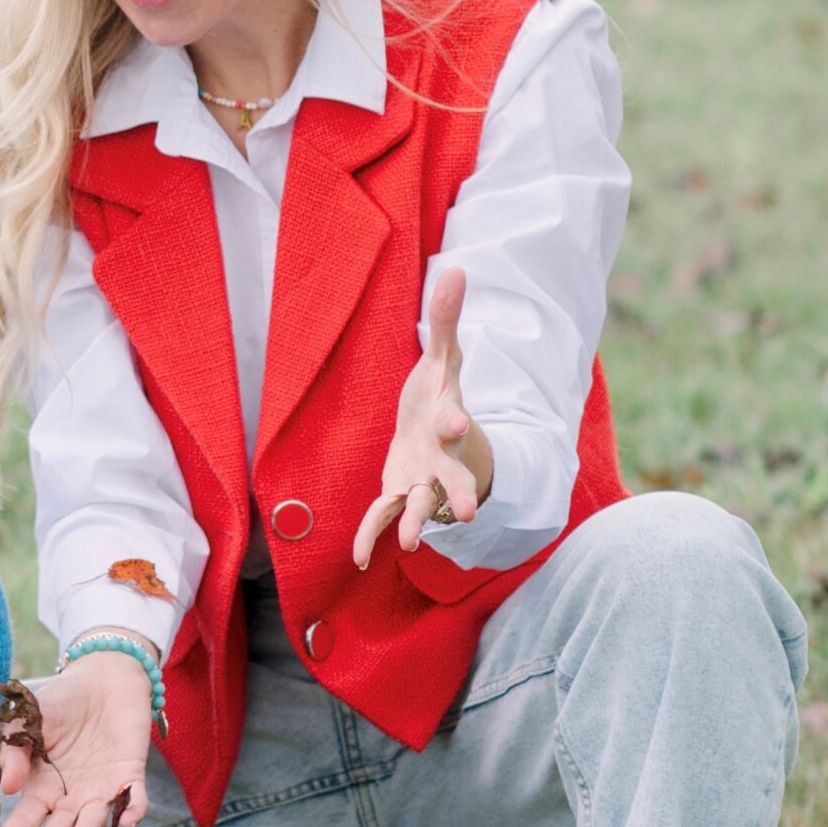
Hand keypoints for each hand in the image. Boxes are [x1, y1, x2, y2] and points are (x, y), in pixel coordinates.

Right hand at [0, 650, 152, 826]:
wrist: (102, 677)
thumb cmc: (61, 700)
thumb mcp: (28, 720)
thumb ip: (15, 749)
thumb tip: (8, 787)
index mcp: (44, 783)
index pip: (29, 813)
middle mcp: (72, 793)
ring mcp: (102, 787)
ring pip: (94, 819)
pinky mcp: (130, 775)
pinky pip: (134, 799)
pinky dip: (133, 810)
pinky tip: (126, 820)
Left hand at [354, 266, 496, 568]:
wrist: (439, 433)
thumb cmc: (439, 395)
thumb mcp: (443, 357)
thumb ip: (446, 319)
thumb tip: (454, 268)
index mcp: (449, 420)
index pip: (454, 418)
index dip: (454, 421)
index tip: (455, 424)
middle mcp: (441, 457)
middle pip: (452, 477)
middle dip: (457, 492)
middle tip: (468, 510)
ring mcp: (422, 479)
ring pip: (422, 505)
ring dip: (418, 522)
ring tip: (412, 544)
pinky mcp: (400, 491)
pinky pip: (384, 515)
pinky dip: (372, 535)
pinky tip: (360, 558)